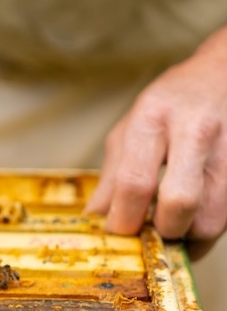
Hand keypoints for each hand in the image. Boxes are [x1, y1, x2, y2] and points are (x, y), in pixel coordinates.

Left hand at [86, 29, 226, 259]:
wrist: (221, 74)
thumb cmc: (170, 104)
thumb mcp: (130, 128)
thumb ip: (112, 175)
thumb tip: (96, 218)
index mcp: (153, 119)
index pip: (135, 181)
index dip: (124, 218)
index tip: (119, 233)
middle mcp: (195, 129)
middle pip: (180, 201)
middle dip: (162, 231)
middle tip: (152, 233)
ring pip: (213, 216)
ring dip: (190, 236)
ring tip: (176, 227)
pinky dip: (210, 225)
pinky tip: (196, 216)